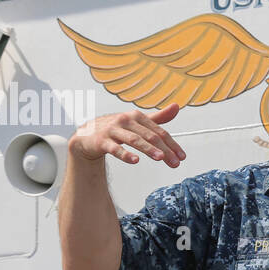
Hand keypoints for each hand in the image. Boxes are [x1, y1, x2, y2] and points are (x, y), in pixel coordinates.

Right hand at [68, 102, 185, 167]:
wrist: (87, 134)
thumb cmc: (116, 129)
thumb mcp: (137, 123)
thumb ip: (158, 118)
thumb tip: (176, 107)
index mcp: (137, 116)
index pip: (159, 131)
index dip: (172, 144)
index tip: (182, 157)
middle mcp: (125, 120)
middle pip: (149, 136)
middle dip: (165, 150)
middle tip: (175, 163)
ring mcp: (113, 130)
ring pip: (134, 140)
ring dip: (148, 149)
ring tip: (161, 158)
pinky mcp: (101, 141)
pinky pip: (115, 148)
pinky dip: (125, 154)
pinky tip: (135, 161)